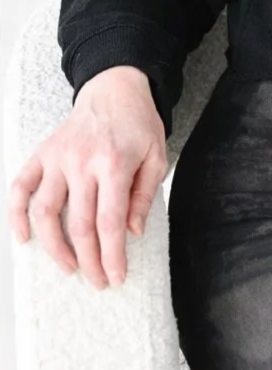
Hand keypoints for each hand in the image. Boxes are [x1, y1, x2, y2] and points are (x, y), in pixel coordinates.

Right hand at [7, 66, 166, 288]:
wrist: (114, 89)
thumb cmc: (138, 124)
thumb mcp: (156, 156)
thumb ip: (144, 195)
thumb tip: (132, 232)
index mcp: (113, 164)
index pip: (109, 222)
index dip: (111, 255)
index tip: (116, 277)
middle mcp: (81, 163)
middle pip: (79, 224)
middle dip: (89, 260)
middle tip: (97, 281)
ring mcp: (57, 159)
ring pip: (45, 212)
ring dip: (54, 246)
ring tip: (69, 267)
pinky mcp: (41, 155)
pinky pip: (20, 187)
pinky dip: (16, 214)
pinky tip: (24, 238)